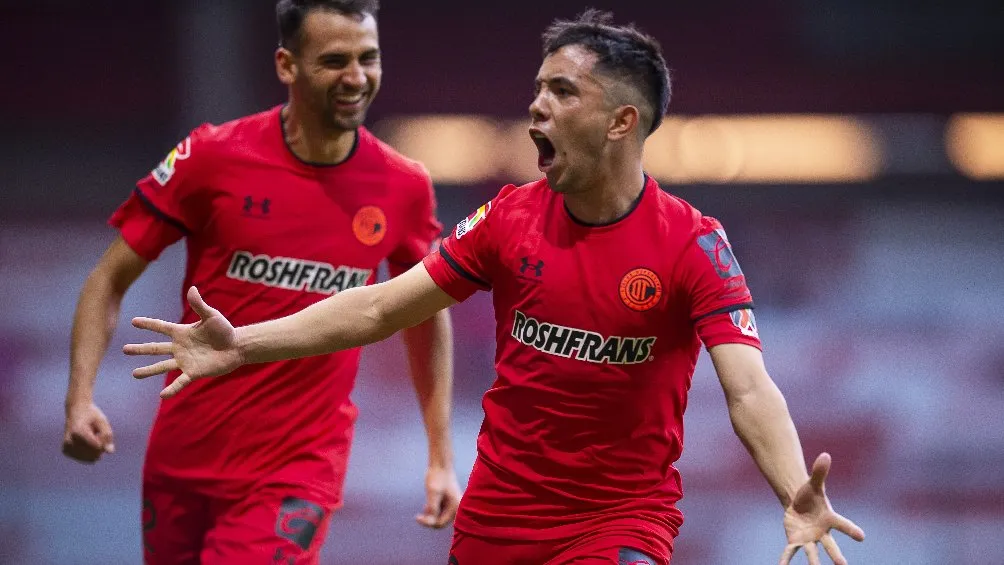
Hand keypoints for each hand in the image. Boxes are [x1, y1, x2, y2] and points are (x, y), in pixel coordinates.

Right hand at [62, 402, 114, 462]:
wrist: (76, 411)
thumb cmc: (91, 416)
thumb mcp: (102, 421)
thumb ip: (107, 435)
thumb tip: (110, 452)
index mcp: (77, 432)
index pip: (98, 446)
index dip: (104, 440)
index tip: (101, 431)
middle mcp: (69, 441)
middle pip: (95, 454)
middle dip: (100, 446)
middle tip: (96, 433)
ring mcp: (66, 447)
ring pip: (91, 458)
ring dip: (96, 449)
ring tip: (91, 437)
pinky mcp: (66, 451)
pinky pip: (86, 459)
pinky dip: (90, 452)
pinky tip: (86, 442)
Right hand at [124, 287, 243, 398]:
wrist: (237, 347)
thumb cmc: (224, 330)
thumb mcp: (211, 316)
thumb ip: (199, 305)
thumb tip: (192, 288)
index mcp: (182, 332)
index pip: (161, 327)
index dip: (148, 324)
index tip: (133, 321)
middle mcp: (180, 347)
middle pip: (156, 348)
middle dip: (140, 349)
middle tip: (124, 349)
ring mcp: (185, 361)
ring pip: (162, 367)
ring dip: (148, 370)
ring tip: (134, 374)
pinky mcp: (194, 372)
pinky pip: (180, 382)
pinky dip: (172, 389)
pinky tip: (162, 396)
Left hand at [415, 465, 461, 528]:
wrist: (440, 465)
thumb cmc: (437, 477)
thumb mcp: (433, 493)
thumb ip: (432, 508)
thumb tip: (431, 522)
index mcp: (456, 507)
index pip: (440, 523)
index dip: (428, 522)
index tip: (417, 517)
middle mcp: (456, 508)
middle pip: (440, 522)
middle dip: (430, 519)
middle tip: (418, 516)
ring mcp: (452, 505)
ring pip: (438, 517)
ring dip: (430, 514)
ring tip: (426, 504)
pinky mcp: (447, 502)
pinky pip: (439, 512)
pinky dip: (432, 510)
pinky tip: (427, 504)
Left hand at [779, 453, 864, 564]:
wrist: (799, 504)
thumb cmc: (811, 494)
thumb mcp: (813, 482)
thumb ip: (820, 471)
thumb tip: (825, 455)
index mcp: (830, 518)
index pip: (842, 524)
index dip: (851, 530)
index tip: (861, 536)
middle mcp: (822, 533)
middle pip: (831, 545)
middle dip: (836, 556)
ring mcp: (810, 539)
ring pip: (813, 553)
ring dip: (813, 564)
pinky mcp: (796, 541)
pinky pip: (790, 552)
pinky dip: (786, 561)